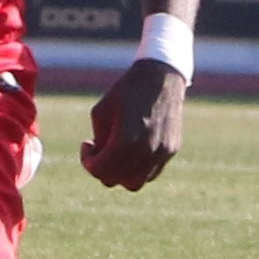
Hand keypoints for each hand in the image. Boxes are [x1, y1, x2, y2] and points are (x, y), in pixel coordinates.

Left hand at [82, 60, 183, 189]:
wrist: (161, 76)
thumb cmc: (126, 90)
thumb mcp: (101, 111)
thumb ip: (98, 141)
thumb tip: (101, 161)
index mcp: (125, 140)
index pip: (98, 170)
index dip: (87, 161)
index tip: (87, 144)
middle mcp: (146, 151)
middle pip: (114, 180)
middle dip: (102, 168)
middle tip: (100, 149)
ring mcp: (161, 152)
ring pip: (135, 183)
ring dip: (121, 174)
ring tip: (117, 154)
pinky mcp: (172, 150)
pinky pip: (151, 173)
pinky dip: (138, 168)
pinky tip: (133, 150)